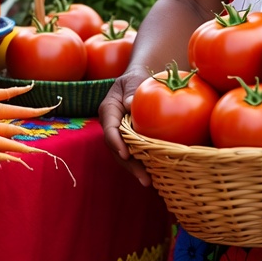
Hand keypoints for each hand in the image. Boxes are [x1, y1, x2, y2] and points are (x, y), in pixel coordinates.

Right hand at [98, 68, 150, 185]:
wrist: (138, 82)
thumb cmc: (136, 79)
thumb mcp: (134, 80)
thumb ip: (132, 89)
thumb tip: (130, 103)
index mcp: (108, 109)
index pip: (109, 128)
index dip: (116, 142)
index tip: (125, 153)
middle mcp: (111, 125)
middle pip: (116, 147)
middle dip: (128, 164)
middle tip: (144, 178)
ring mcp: (119, 134)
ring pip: (123, 155)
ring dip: (135, 169)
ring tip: (148, 182)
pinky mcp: (129, 140)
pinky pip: (132, 153)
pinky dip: (141, 164)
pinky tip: (153, 175)